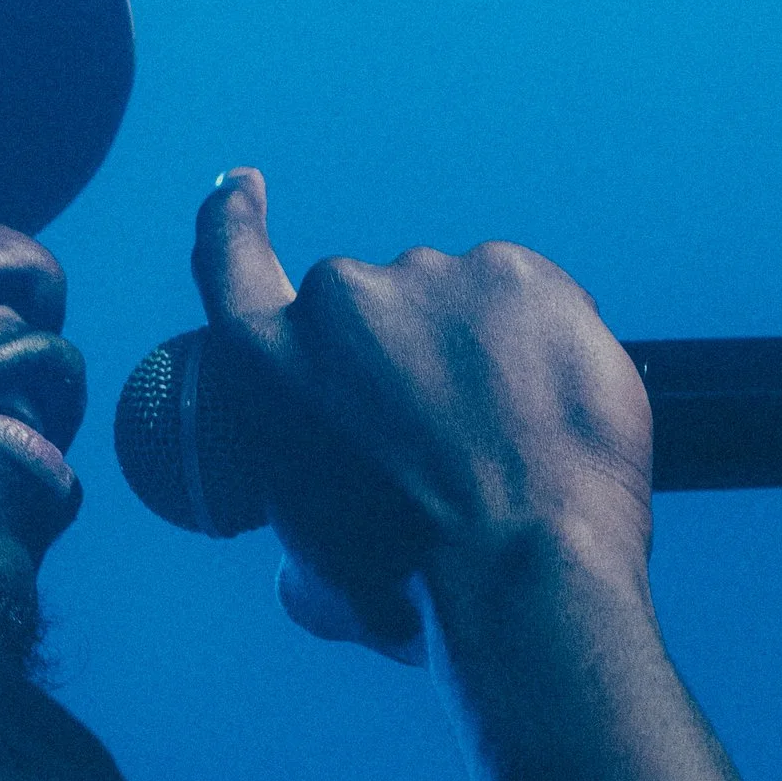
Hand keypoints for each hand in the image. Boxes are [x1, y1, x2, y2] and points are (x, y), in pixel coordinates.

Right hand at [192, 171, 653, 647]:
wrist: (521, 575)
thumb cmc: (414, 592)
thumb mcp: (316, 574)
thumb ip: (304, 520)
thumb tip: (316, 556)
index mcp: (267, 364)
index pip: (230, 257)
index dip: (234, 219)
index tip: (243, 188)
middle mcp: (340, 301)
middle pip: (375, 309)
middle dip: (411, 363)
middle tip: (452, 445)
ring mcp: (434, 276)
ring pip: (459, 303)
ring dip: (480, 354)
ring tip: (512, 442)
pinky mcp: (522, 274)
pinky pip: (532, 299)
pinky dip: (544, 347)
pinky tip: (552, 413)